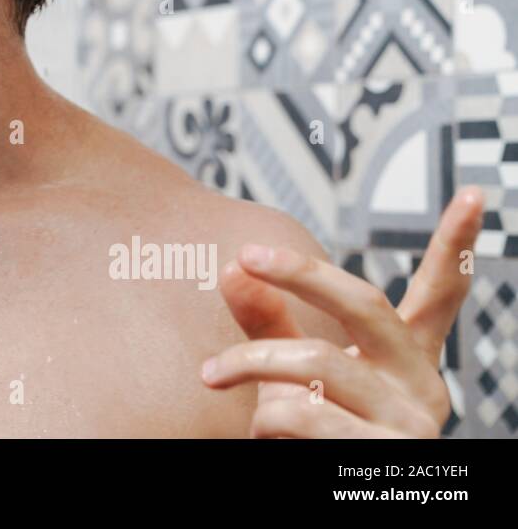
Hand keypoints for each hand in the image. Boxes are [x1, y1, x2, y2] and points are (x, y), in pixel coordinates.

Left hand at [202, 187, 484, 437]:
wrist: (338, 496)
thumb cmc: (314, 430)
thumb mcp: (294, 372)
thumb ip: (268, 321)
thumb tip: (232, 266)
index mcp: (408, 357)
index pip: (438, 294)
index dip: (457, 245)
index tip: (471, 191)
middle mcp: (421, 386)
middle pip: (362, 306)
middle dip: (300, 276)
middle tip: (245, 258)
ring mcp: (409, 427)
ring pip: (316, 365)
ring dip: (250, 368)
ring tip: (216, 379)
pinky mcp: (385, 461)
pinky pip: (303, 418)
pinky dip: (264, 418)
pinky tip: (261, 432)